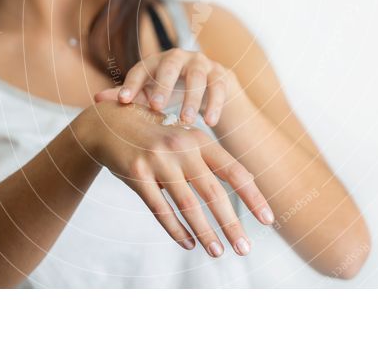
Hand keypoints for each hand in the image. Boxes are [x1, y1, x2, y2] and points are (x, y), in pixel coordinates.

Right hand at [73, 100, 274, 256]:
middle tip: (245, 249)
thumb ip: (211, 160)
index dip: (253, 197)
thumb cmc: (156, 137)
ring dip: (205, 232)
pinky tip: (189, 244)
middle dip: (231, 224)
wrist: (109, 124)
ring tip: (218, 252)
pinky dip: (176, 230)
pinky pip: (160, 209)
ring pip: (187, 204)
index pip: (235, 171)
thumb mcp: (186, 139)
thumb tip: (249, 183)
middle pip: (213, 192)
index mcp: (199, 139)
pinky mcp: (137, 175)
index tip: (268, 220)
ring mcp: (158, 161)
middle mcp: (181, 148)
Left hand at [93, 48, 242, 126]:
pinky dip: (214, 105)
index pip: (141, 69)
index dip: (132, 84)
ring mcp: (201, 63)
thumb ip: (129, 95)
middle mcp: (178, 57)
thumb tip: (96, 99)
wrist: (207, 85)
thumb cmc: (170, 90)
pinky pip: (218, 88)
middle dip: (162, 85)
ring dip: (191, 99)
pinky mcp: (220, 74)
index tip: (123, 101)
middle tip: (156, 107)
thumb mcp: (149, 93)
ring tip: (185, 121)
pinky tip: (209, 122)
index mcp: (156, 61)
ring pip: (197, 77)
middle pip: (170, 66)